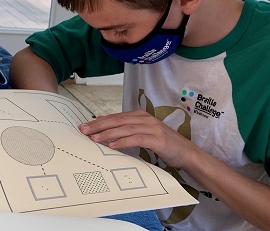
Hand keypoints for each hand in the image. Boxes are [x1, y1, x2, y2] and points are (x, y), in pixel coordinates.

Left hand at [78, 109, 195, 167]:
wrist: (185, 152)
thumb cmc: (163, 145)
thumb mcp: (144, 135)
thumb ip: (128, 131)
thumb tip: (106, 132)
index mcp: (140, 116)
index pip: (115, 117)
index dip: (99, 121)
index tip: (84, 126)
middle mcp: (144, 118)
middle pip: (117, 120)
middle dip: (98, 125)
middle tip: (83, 130)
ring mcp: (151, 127)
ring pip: (124, 128)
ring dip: (107, 133)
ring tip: (94, 138)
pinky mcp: (157, 139)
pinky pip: (136, 139)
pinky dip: (123, 141)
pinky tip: (112, 145)